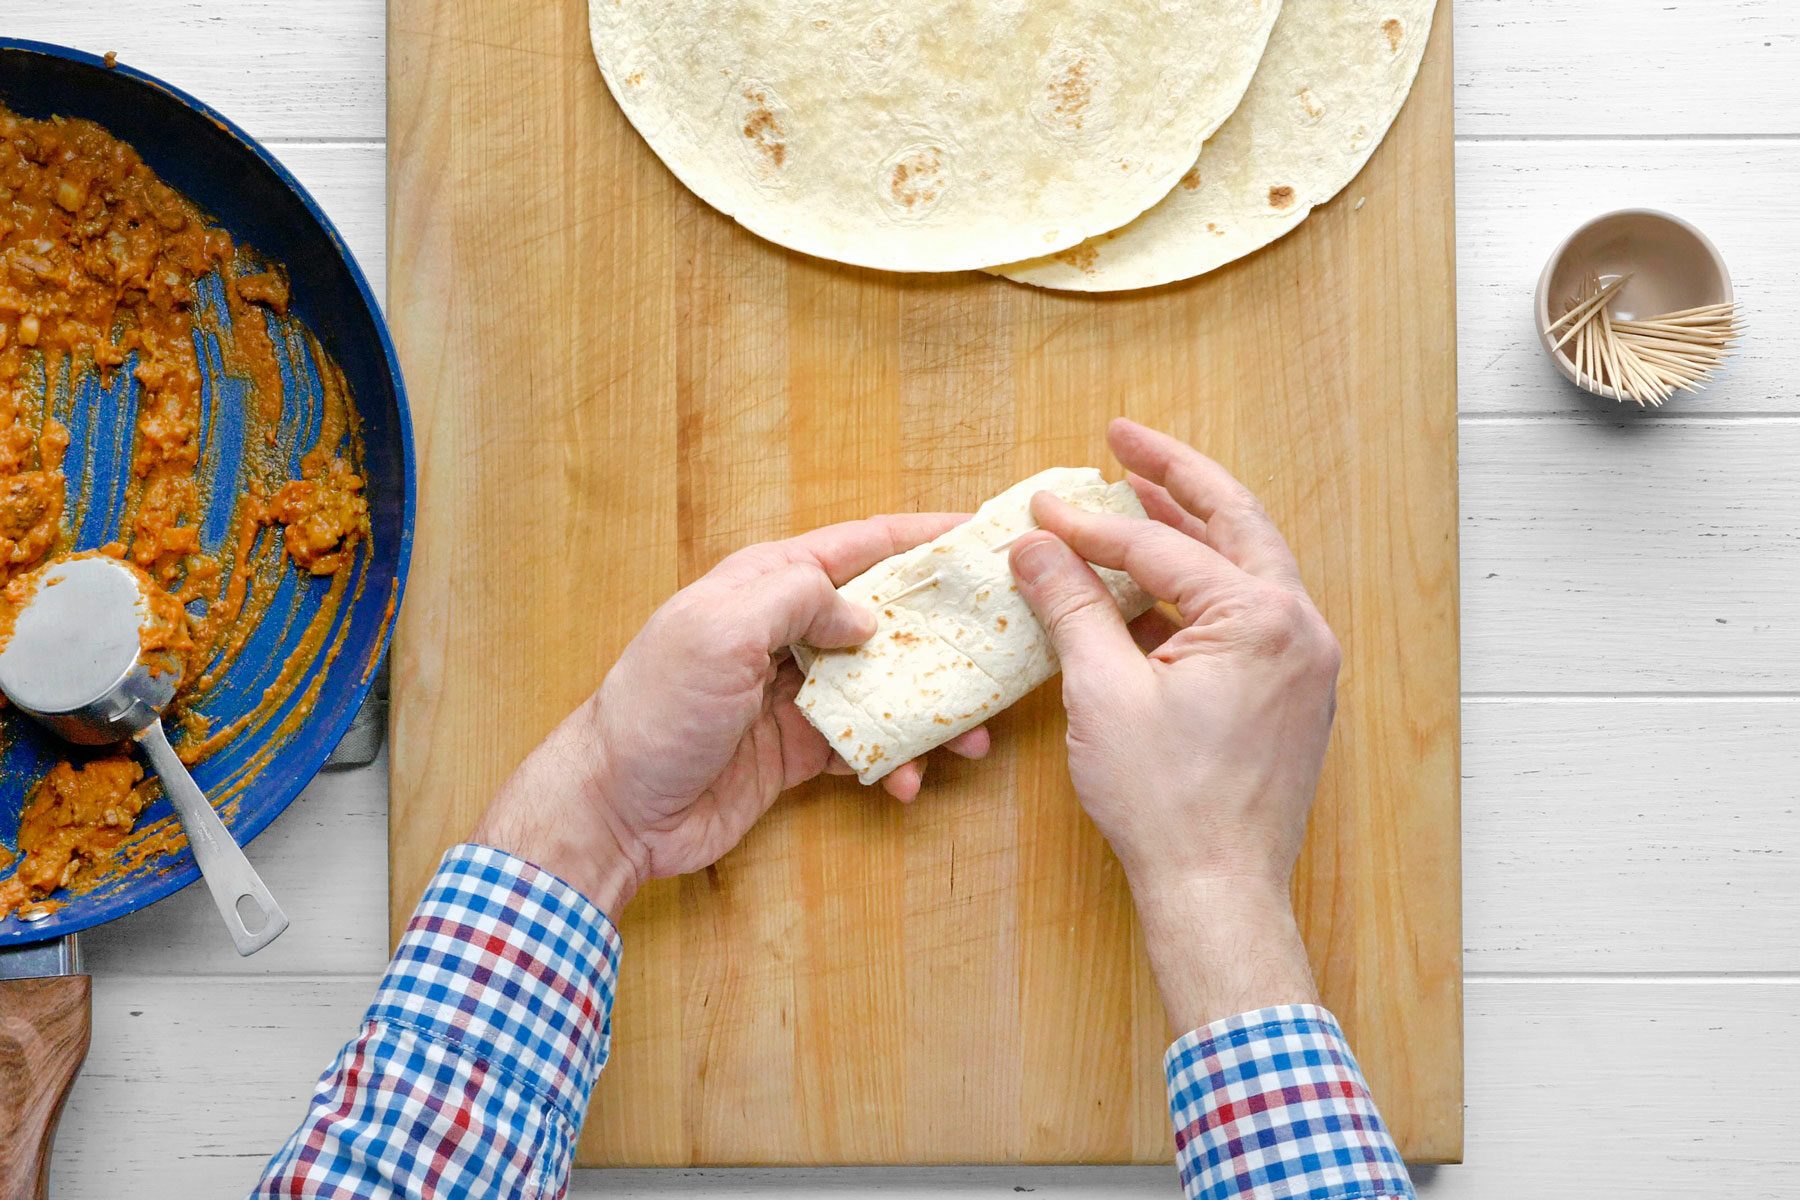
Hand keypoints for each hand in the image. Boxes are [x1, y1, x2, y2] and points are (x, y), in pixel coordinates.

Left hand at [473, 515, 991, 915]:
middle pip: (884, 616)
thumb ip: (797, 599)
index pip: (858, 545)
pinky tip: (907, 782)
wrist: (614, 809)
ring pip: (884, 686)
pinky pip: (865, 745)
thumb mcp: (720, 632)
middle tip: (1002, 648)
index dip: (921, 536)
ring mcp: (794, 692)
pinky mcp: (797, 750)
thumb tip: (867, 619)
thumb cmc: (657, 709)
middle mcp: (785, 631)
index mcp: (765, 584)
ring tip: (972, 738)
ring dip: (931, 710)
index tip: (983, 534)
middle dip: (943, 632)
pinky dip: (894, 761)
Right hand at [1008, 419, 1339, 1031]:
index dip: (1093, 524)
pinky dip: (1201, 589)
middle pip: (1234, 524)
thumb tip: (1035, 546)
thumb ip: (1072, 606)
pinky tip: (1154, 586)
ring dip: (1190, 531)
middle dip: (1174, 478)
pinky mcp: (1291, 693)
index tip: (1042, 506)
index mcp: (1264, 618)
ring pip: (1245, 567)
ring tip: (1136, 497)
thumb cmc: (1166, 801)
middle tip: (1123, 439)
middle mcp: (1301, 628)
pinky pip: (1247, 615)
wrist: (1217, 891)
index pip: (1164, 546)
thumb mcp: (1103, 692)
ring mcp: (1303, 662)